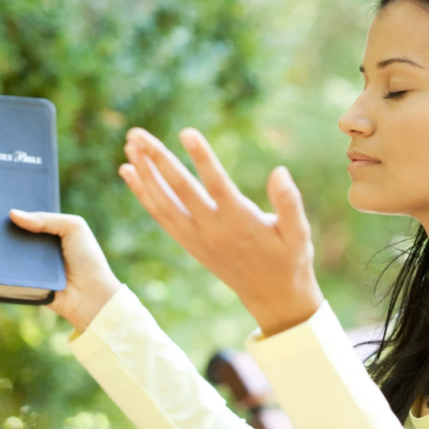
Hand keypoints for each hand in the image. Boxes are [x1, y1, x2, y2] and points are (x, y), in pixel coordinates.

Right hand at [8, 210, 121, 331]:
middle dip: (1, 226)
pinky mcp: (24, 282)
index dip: (15, 211)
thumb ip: (46, 219)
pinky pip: (7, 271)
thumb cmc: (87, 259)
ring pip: (7, 252)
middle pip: (14, 234)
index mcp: (51, 233)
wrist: (90, 294)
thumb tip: (13, 214)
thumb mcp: (74, 228)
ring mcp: (29, 265)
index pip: (29, 218)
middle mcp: (38, 248)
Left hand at [119, 126, 323, 336]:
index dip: (202, 158)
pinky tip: (128, 171)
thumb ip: (290, 202)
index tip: (187, 132)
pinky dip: (142, 193)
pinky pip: (160, 215)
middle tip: (136, 133)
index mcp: (241, 222)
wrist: (271, 296)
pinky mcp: (188, 243)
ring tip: (130, 143)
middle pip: (180, 191)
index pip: (217, 185)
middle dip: (157, 160)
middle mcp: (213, 230)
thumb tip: (279, 171)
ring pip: (163, 203)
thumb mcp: (299, 233)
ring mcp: (196, 238)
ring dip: (144, 173)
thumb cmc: (289, 258)